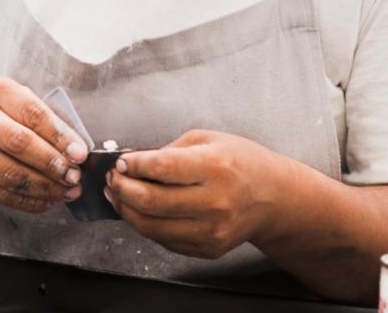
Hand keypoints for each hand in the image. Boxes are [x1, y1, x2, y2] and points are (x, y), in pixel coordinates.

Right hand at [0, 77, 88, 214]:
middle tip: (74, 176)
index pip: (33, 113)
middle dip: (53, 164)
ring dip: (45, 187)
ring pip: (11, 175)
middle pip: (20, 144)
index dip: (60, 136)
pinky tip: (48, 200)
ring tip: (67, 190)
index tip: (80, 154)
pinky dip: (30, 201)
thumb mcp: (18, 104)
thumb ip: (46, 121)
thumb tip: (77, 151)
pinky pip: (2, 195)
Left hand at [105, 130, 283, 259]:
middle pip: (151, 201)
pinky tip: (141, 210)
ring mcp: (211, 230)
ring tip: (119, 195)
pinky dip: (146, 225)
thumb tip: (134, 163)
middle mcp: (214, 202)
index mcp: (215, 167)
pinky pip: (164, 240)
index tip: (121, 162)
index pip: (162, 168)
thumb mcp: (209, 139)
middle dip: (123, 189)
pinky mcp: (208, 248)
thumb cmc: (242, 162)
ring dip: (127, 210)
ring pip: (151, 227)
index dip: (133, 165)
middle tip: (114, 178)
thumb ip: (170, 151)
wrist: (273, 197)